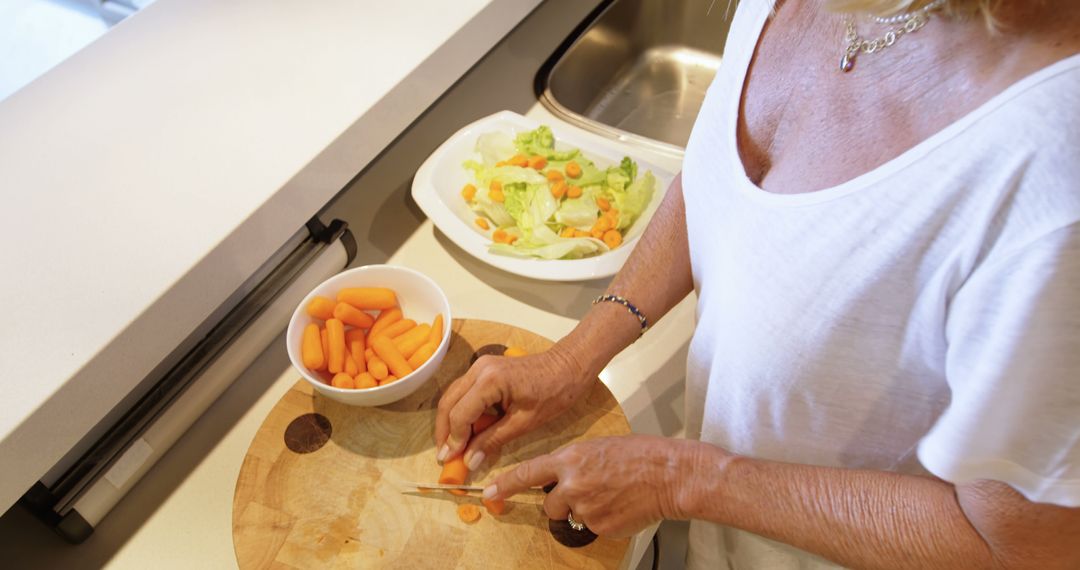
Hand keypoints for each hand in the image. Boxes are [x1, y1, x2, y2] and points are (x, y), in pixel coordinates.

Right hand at [434, 343, 592, 469]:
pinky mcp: (484, 368)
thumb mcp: (524, 422)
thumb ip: (493, 440)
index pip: (459, 414)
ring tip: (452, 446)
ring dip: (450, 421)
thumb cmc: (554, 393)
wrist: (569, 366)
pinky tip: (466, 430)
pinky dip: (461, 411)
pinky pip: (464, 391)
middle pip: (448, 403)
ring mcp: (480, 366)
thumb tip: (469, 462)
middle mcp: (478, 369)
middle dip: (444, 432)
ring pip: (452, 396)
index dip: (454, 440)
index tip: (451, 461)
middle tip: (445, 456)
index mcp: (489, 381)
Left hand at [484, 435, 715, 536]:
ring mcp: (585, 507)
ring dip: (583, 510)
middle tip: (590, 489)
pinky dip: (602, 519)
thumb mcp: (597, 447)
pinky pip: (591, 527)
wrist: (667, 475)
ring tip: (609, 495)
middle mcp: (572, 484)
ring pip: (571, 516)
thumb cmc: (639, 456)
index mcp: (570, 459)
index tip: (489, 493)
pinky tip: (619, 505)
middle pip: (549, 504)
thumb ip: (573, 464)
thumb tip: (561, 479)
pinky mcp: (599, 526)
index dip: (506, 485)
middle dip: (562, 501)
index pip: (528, 473)